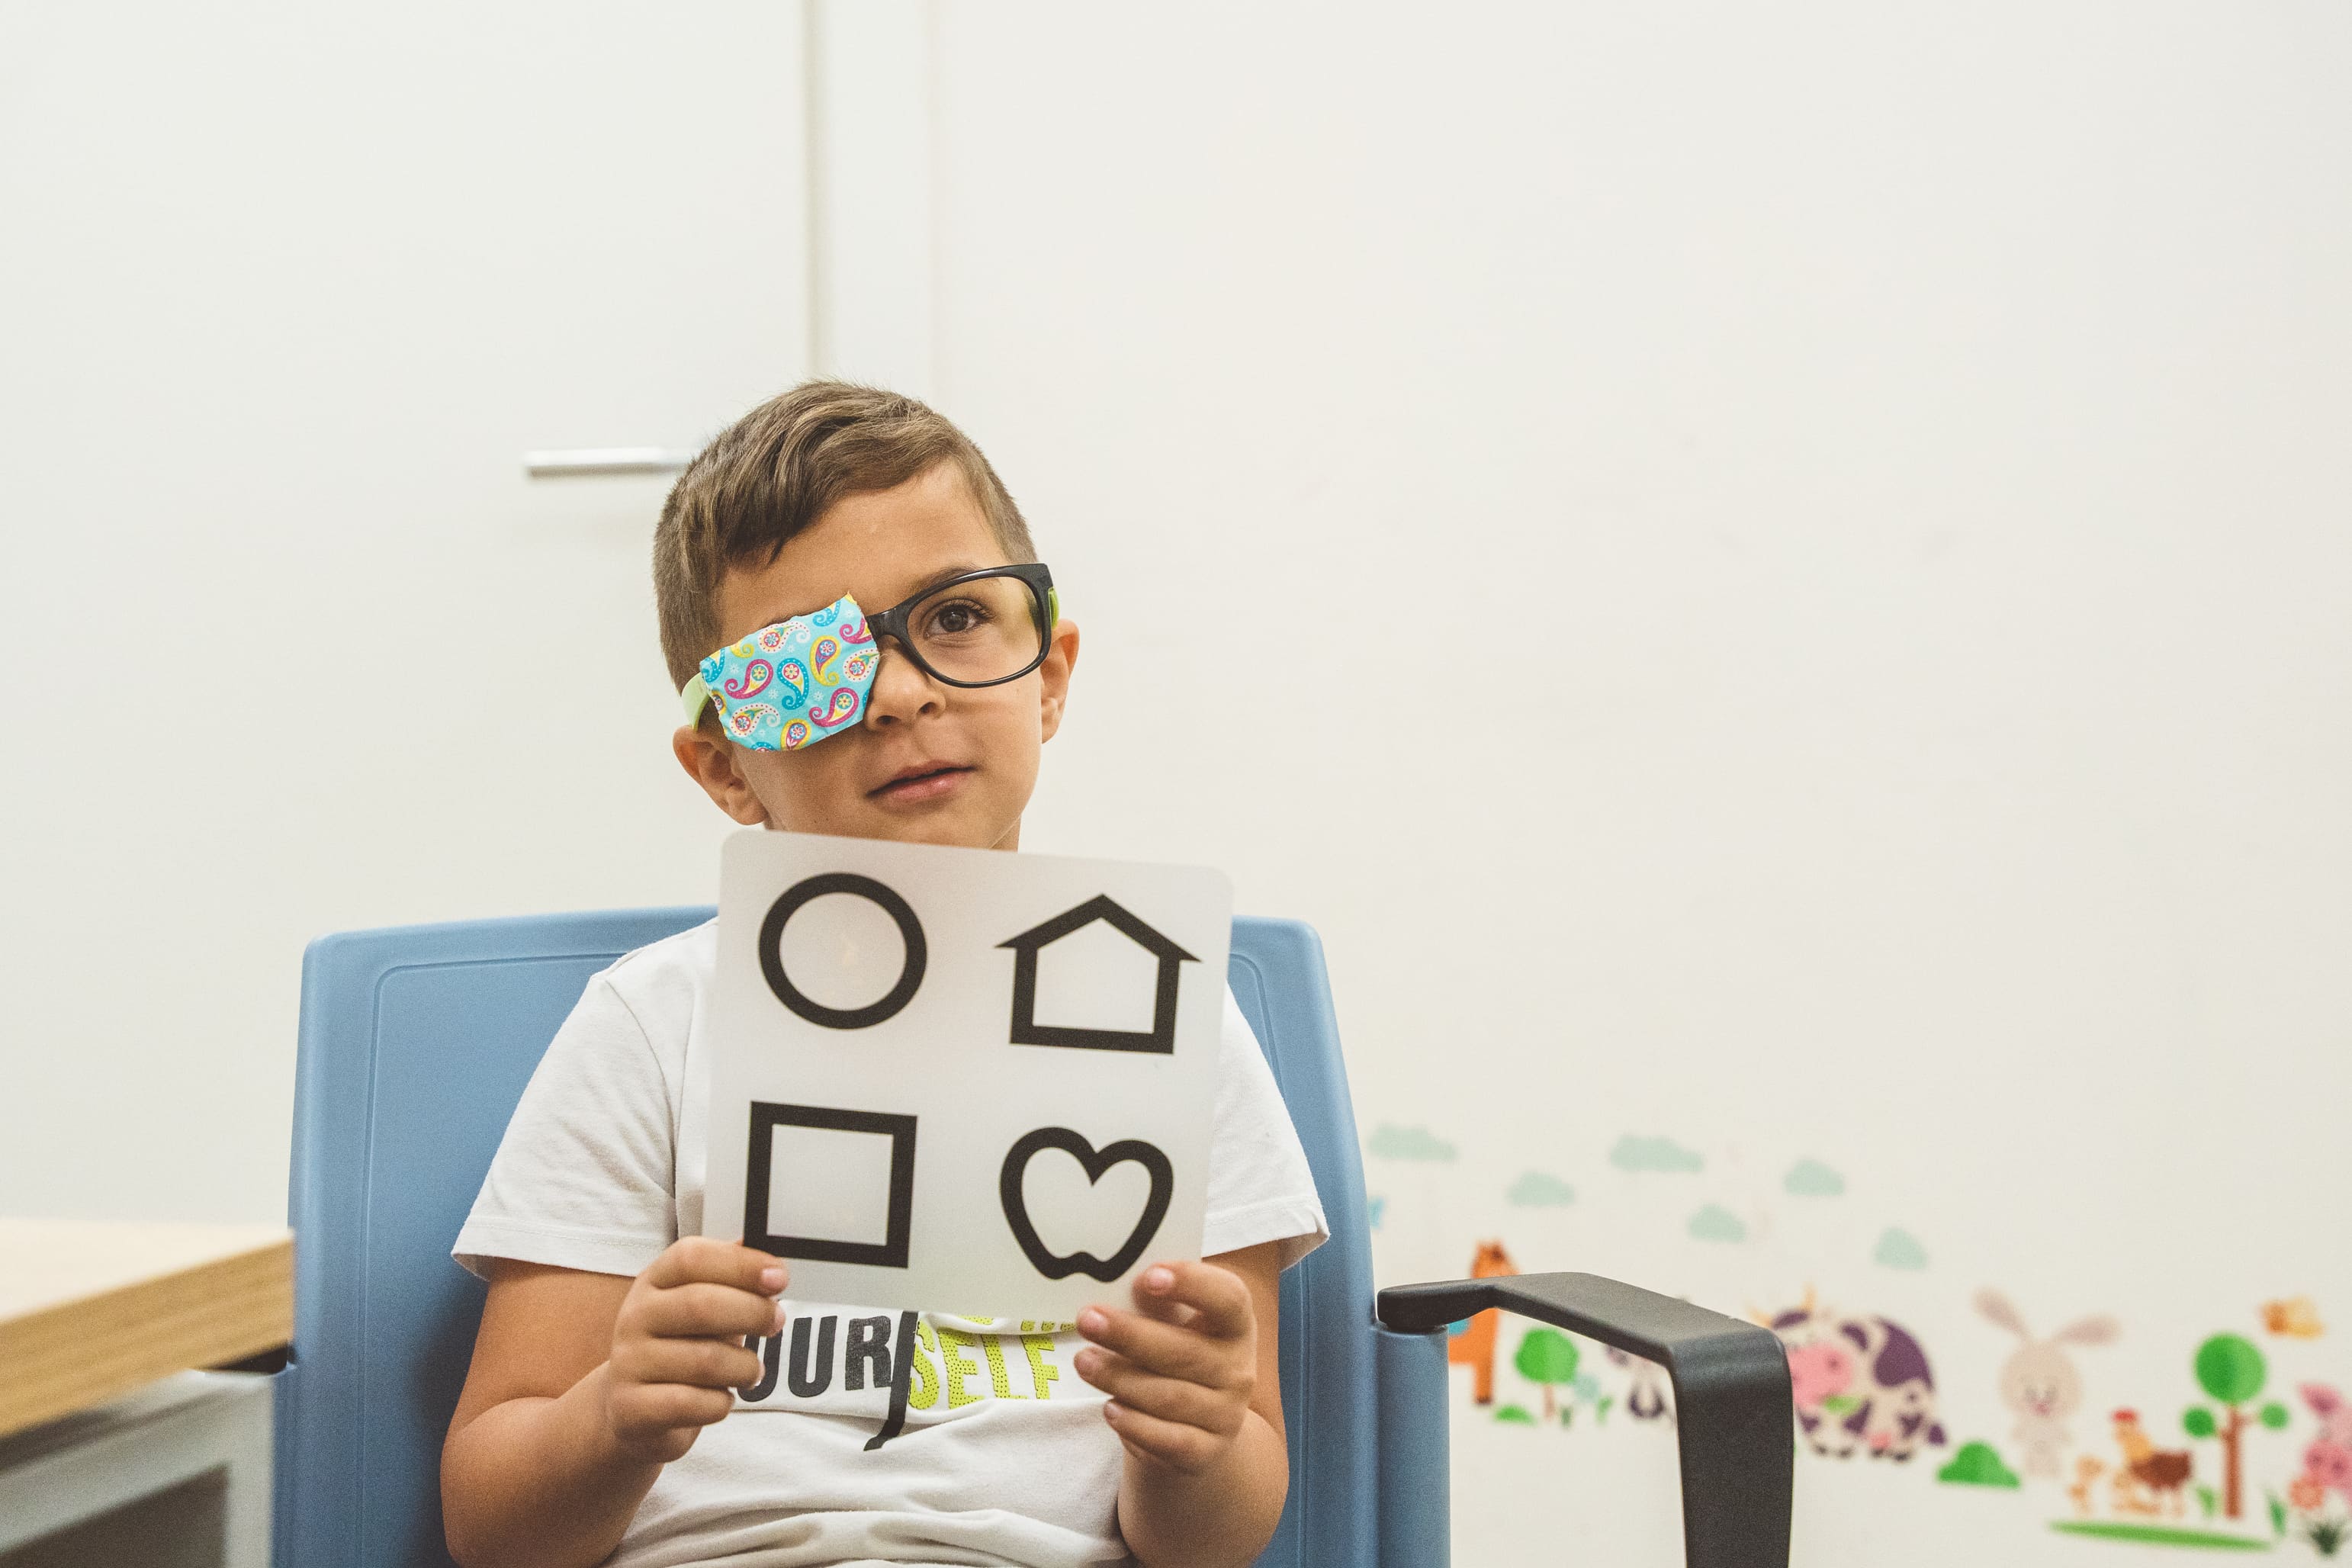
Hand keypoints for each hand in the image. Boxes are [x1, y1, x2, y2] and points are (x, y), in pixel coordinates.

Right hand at [601, 1238, 784, 1462]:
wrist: (631, 1407)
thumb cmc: (678, 1347)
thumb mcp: (699, 1306)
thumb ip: (731, 1281)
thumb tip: (771, 1262)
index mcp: (654, 1281)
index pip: (691, 1258)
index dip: (741, 1264)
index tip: (779, 1277)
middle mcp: (636, 1317)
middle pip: (701, 1305)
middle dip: (753, 1313)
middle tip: (776, 1322)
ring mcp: (629, 1363)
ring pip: (706, 1361)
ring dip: (745, 1367)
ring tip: (751, 1371)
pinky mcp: (632, 1408)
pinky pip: (693, 1404)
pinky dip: (721, 1403)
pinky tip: (720, 1398)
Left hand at [1074, 1260, 1258, 1473]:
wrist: (1199, 1428)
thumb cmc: (1179, 1358)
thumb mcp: (1176, 1324)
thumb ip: (1156, 1302)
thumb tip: (1119, 1280)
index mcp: (1236, 1325)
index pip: (1227, 1298)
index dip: (1191, 1284)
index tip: (1148, 1276)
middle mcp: (1238, 1370)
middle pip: (1185, 1352)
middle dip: (1131, 1335)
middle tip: (1087, 1319)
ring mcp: (1225, 1415)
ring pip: (1169, 1397)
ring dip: (1121, 1378)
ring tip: (1084, 1361)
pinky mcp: (1205, 1453)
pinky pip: (1168, 1440)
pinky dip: (1136, 1425)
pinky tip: (1110, 1408)